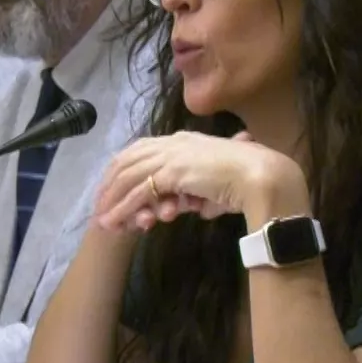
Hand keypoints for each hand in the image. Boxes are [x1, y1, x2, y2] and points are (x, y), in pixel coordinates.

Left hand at [93, 131, 307, 232]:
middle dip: (110, 183)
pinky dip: (124, 208)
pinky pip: (140, 192)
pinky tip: (115, 222)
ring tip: (103, 220)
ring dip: (113, 200)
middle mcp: (174, 143)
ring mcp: (172, 156)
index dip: (124, 167)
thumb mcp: (219, 185)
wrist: (262, 177)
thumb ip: (205, 194)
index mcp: (184, 140)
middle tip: (99, 205)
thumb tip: (203, 208)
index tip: (112, 187)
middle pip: (128, 159)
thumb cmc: (248, 180)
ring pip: (130, 176)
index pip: (143, 149)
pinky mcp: (173, 173)